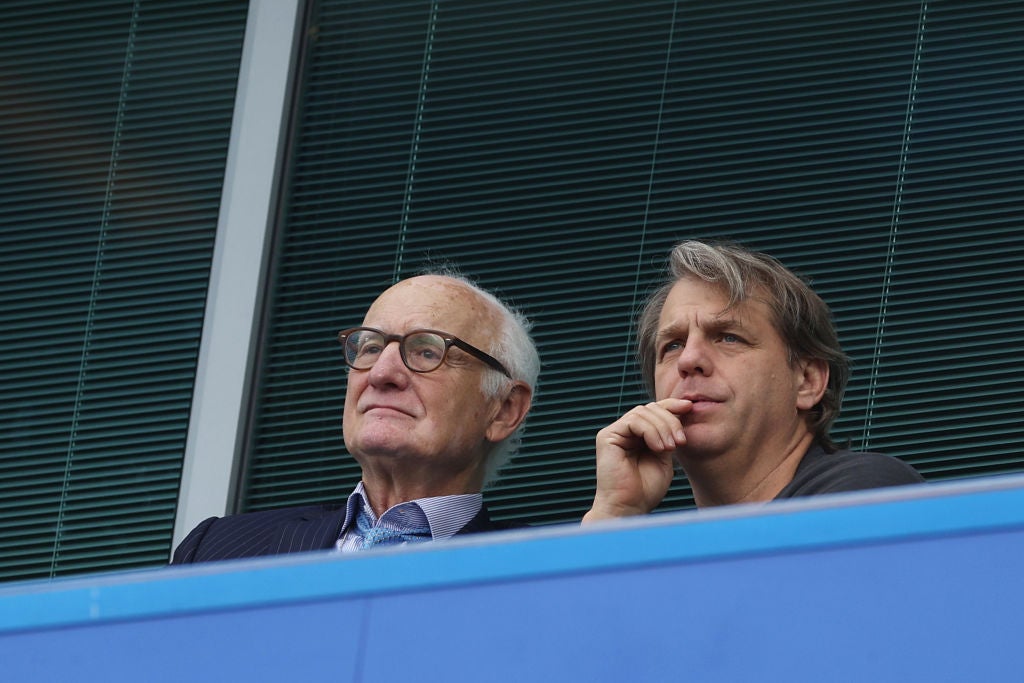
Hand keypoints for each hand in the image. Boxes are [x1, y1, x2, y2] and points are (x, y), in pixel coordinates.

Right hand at [582, 399, 691, 521]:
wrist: (629, 508)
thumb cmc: (646, 490)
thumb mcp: (664, 458)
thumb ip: (667, 437)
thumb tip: (679, 414)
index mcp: (637, 436)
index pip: (654, 411)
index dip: (671, 406)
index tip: (690, 407)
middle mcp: (624, 432)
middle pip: (650, 409)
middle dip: (670, 420)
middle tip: (681, 441)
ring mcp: (614, 433)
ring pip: (642, 412)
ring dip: (662, 427)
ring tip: (670, 448)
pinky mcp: (607, 437)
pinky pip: (632, 421)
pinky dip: (650, 431)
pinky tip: (658, 448)